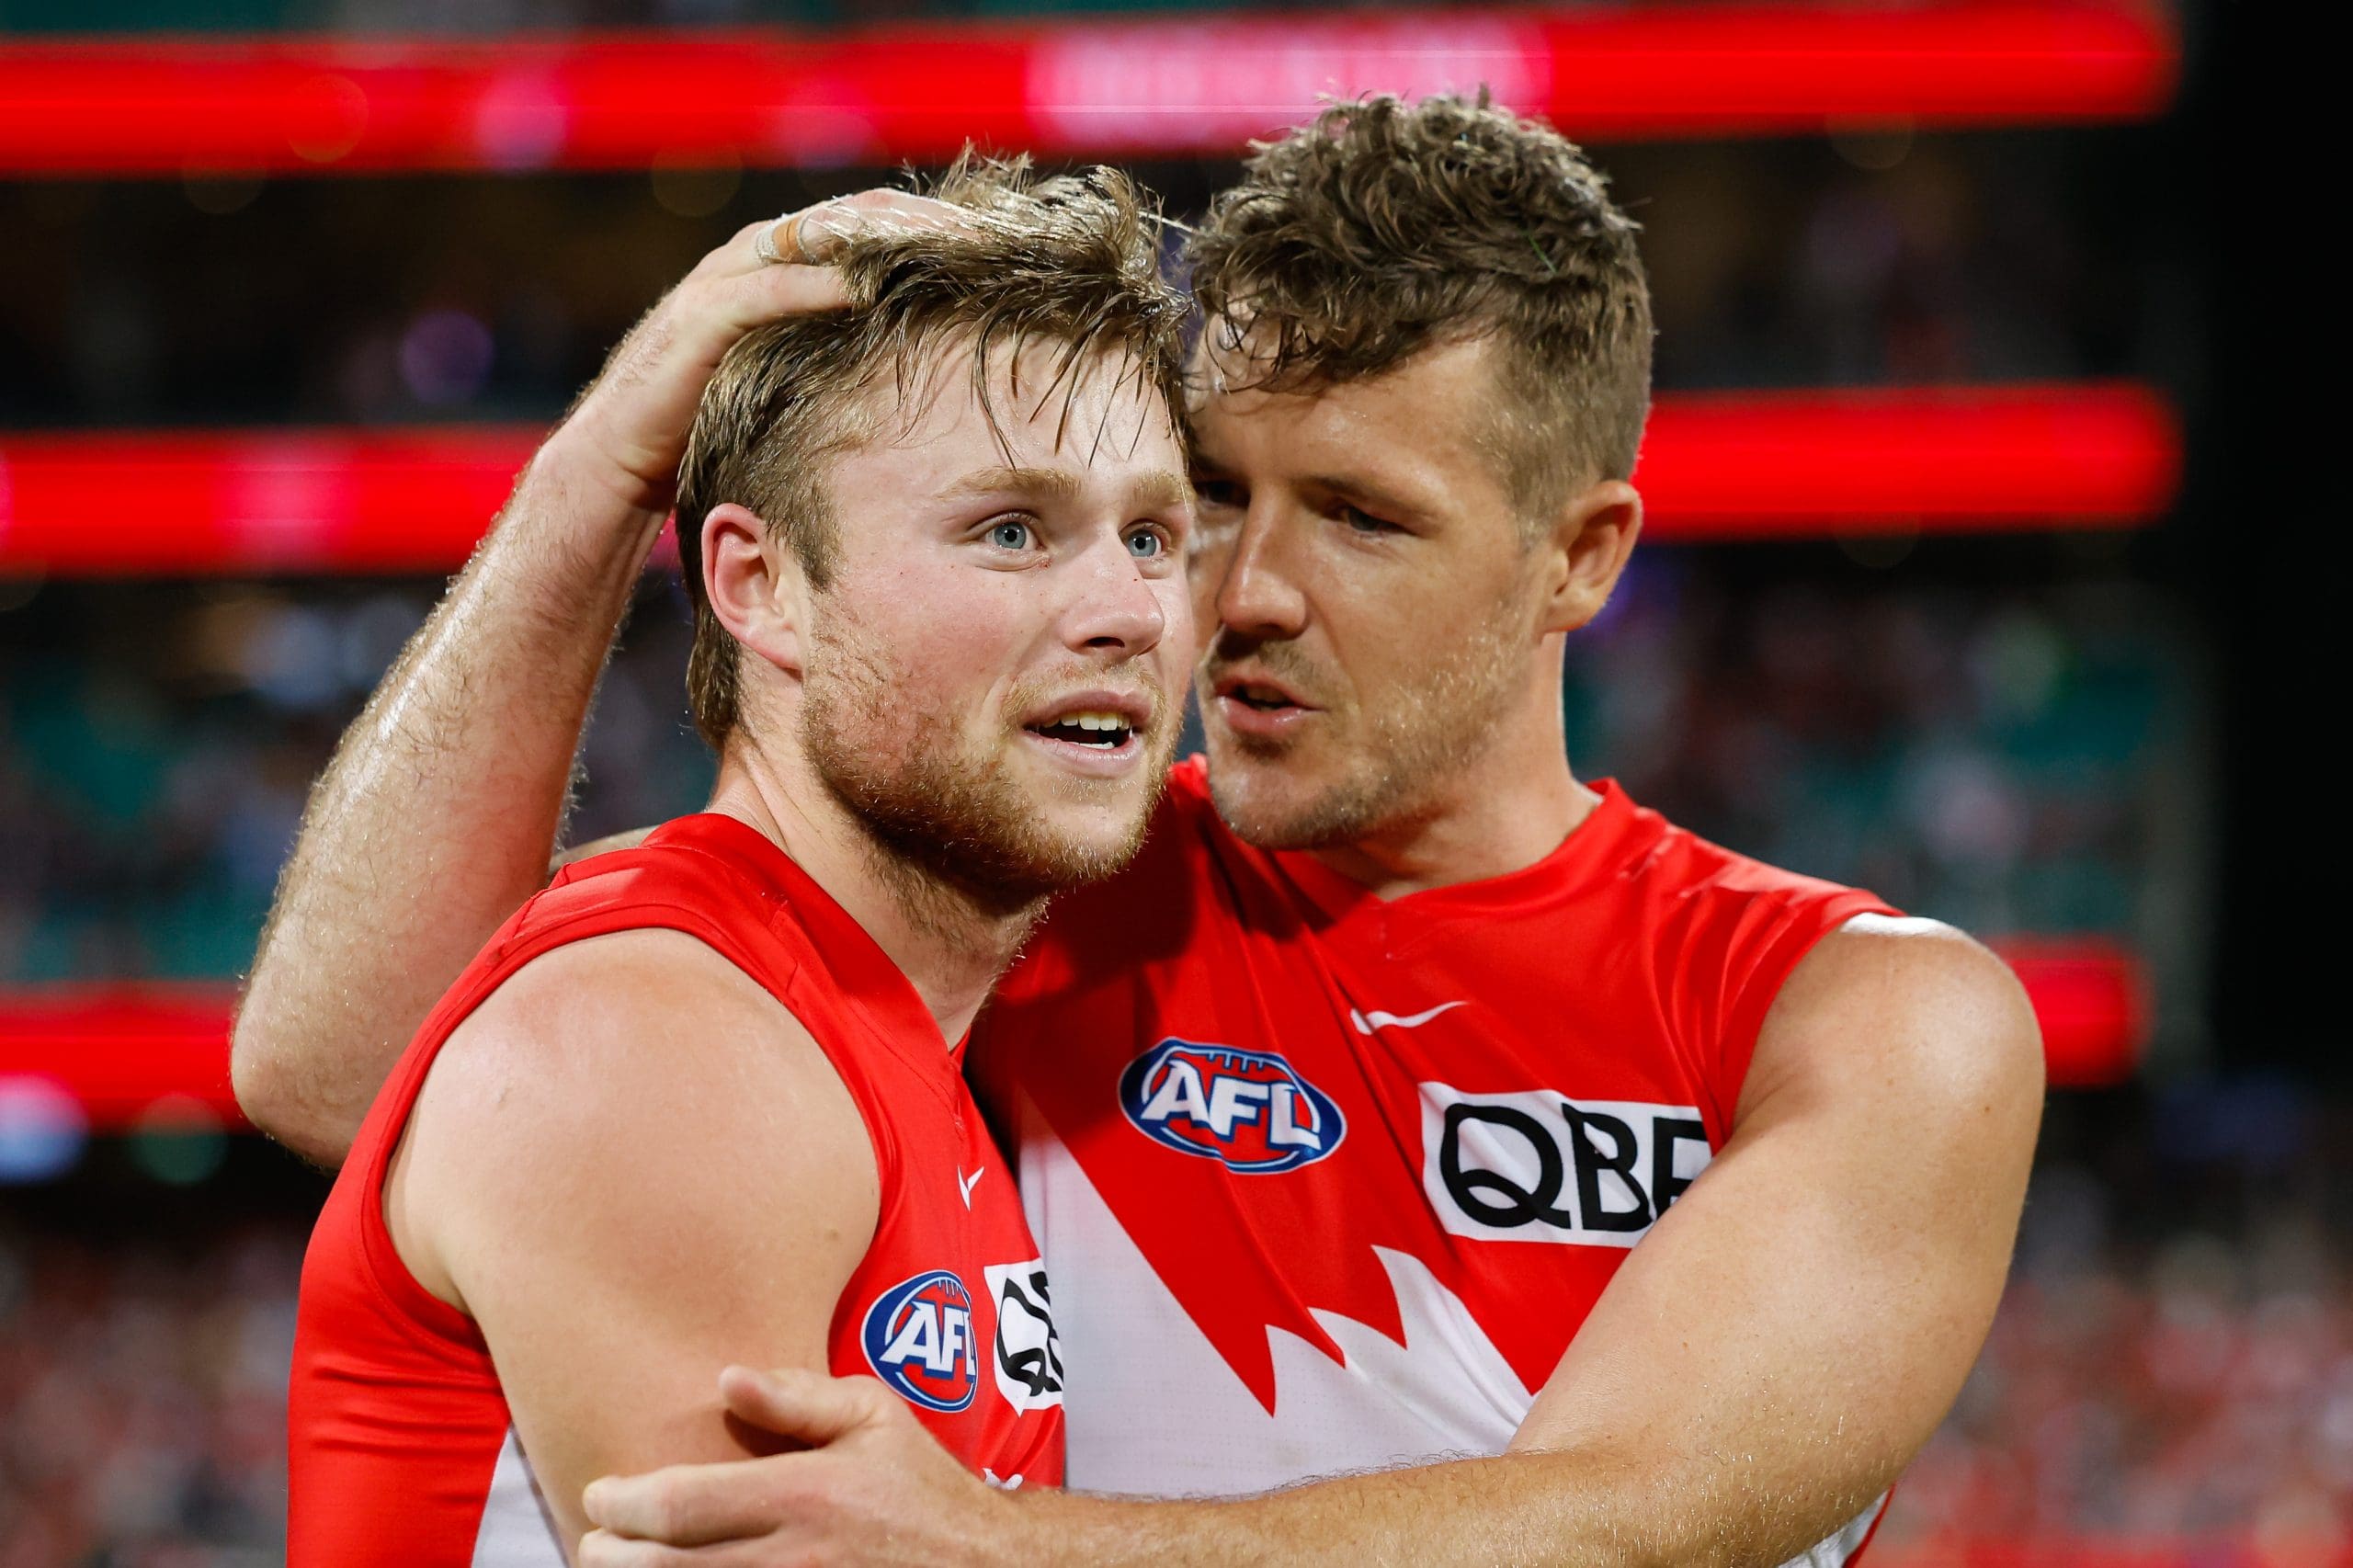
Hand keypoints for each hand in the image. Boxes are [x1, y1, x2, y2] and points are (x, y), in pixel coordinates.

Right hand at [546, 189, 969, 517]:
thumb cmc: (714, 425)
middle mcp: (757, 258)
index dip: (937, 226)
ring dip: (884, 239)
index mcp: (787, 266)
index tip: (1002, 243)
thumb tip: (927, 368)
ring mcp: (726, 281)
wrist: (621, 464)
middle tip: (993, 236)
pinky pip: (767, 287)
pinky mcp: (700, 319)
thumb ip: (844, 355)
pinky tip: (869, 288)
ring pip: (816, 237)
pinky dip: (818, 283)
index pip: (875, 224)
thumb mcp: (798, 383)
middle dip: (926, 220)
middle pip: (858, 216)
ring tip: (949, 247)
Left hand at [577, 1366, 1028, 1567]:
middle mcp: (795, 1556)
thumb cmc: (920, 1487)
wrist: (983, 1564)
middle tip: (593, 1544)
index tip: (600, 1495)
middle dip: (611, 1557)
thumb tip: (726, 1378)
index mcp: (804, 1494)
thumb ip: (798, 1397)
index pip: (679, 1505)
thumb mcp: (875, 1416)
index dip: (620, 1504)